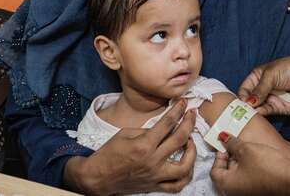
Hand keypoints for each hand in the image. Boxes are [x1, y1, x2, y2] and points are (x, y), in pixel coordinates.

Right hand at [64, 99, 196, 194]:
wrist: (97, 177)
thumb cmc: (109, 153)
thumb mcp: (124, 134)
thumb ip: (146, 130)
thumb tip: (163, 128)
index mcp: (144, 145)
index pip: (167, 123)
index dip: (178, 110)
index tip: (184, 102)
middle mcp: (152, 161)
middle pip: (180, 139)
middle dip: (189, 123)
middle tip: (192, 115)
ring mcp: (155, 176)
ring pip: (184, 167)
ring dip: (192, 152)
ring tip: (190, 142)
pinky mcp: (155, 186)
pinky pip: (177, 186)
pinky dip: (186, 176)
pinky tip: (187, 165)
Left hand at [210, 133, 289, 195]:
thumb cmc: (267, 166)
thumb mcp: (246, 149)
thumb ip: (231, 143)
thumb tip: (222, 137)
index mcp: (227, 185)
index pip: (215, 171)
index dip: (219, 156)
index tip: (227, 145)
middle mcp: (235, 193)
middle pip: (226, 175)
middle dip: (231, 159)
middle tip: (238, 146)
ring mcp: (248, 194)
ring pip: (238, 177)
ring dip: (241, 164)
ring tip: (249, 151)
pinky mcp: (259, 192)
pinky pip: (248, 180)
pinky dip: (249, 170)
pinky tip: (258, 159)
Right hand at [238, 54, 289, 115]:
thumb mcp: (271, 75)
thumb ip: (259, 89)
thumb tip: (248, 102)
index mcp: (256, 78)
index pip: (243, 90)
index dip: (241, 97)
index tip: (240, 104)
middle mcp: (261, 91)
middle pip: (248, 102)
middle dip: (245, 108)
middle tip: (241, 113)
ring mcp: (270, 100)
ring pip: (257, 109)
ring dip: (252, 113)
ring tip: (249, 116)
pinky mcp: (278, 108)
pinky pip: (267, 114)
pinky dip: (262, 116)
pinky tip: (258, 115)